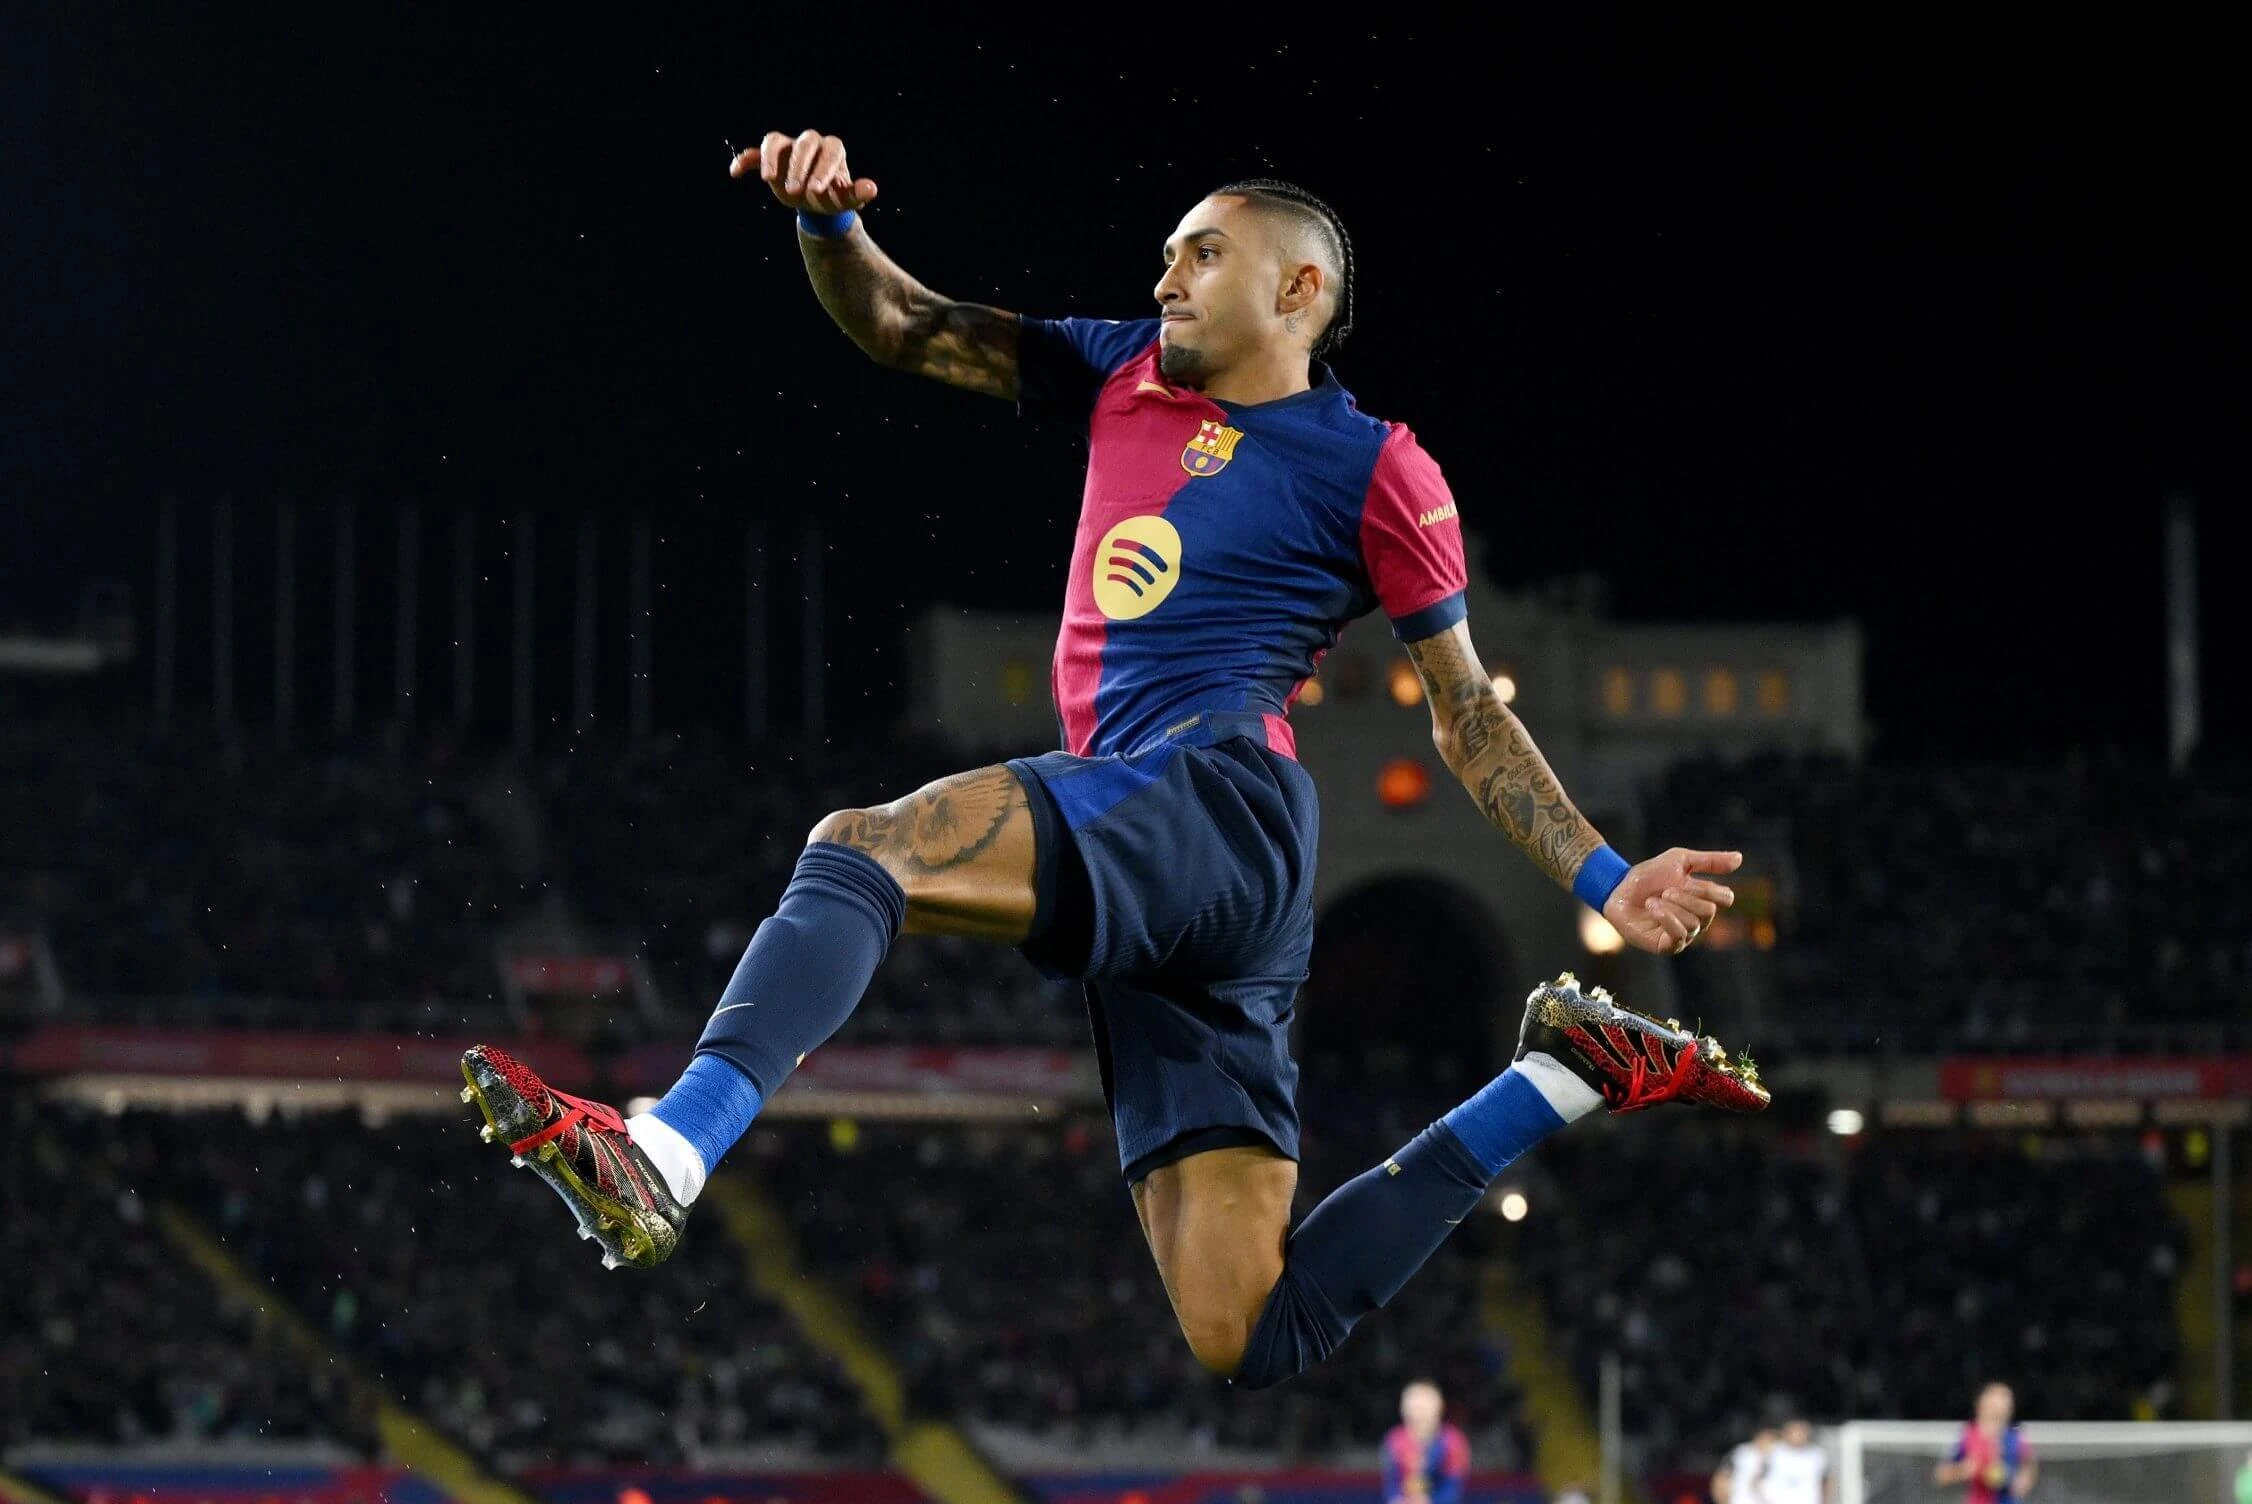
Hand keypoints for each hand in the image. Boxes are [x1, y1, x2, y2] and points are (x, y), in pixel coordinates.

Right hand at [731, 130, 878, 215]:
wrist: (814, 202)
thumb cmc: (831, 197)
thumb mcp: (845, 200)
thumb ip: (857, 194)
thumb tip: (871, 188)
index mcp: (832, 151)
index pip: (831, 150)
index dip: (824, 168)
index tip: (816, 190)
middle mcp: (810, 144)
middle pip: (805, 142)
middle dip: (799, 166)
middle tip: (795, 191)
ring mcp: (787, 149)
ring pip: (776, 140)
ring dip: (771, 158)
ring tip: (768, 180)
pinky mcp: (769, 158)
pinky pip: (753, 153)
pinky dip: (745, 160)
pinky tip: (736, 172)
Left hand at [1602, 848, 1741, 954]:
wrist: (1618, 887)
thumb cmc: (1648, 875)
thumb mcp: (1679, 860)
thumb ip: (1709, 861)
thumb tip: (1740, 858)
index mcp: (1703, 901)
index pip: (1725, 898)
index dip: (1707, 888)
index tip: (1686, 879)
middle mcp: (1697, 920)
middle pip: (1709, 911)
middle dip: (1685, 897)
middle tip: (1665, 890)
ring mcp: (1683, 935)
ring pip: (1694, 923)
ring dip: (1671, 906)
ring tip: (1653, 900)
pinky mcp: (1667, 946)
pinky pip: (1679, 937)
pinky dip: (1666, 919)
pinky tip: (1652, 907)